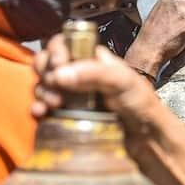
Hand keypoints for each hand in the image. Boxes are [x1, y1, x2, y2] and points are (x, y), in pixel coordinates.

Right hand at [33, 37, 164, 132]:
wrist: (147, 141)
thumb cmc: (142, 106)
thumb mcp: (124, 81)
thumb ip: (94, 73)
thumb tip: (59, 73)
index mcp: (94, 60)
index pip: (65, 43)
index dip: (57, 50)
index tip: (59, 63)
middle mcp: (80, 75)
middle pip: (48, 63)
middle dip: (46, 71)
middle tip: (55, 85)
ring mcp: (71, 96)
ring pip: (43, 85)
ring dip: (41, 91)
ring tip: (54, 102)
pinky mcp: (65, 117)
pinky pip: (43, 108)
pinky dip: (37, 108)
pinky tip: (41, 113)